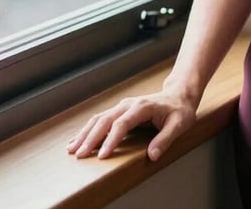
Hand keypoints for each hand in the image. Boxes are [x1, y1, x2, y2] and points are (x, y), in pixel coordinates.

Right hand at [66, 88, 197, 161]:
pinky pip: (101, 119)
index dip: (111, 140)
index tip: (101, 156)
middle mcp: (129, 105)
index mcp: (142, 107)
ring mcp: (123, 106)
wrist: (179, 95)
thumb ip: (165, 139)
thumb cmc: (180, 110)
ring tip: (71, 149)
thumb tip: (152, 155)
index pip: (122, 124)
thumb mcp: (179, 124)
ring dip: (85, 133)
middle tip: (79, 155)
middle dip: (90, 138)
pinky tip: (77, 140)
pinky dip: (88, 129)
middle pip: (105, 120)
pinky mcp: (120, 110)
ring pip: (99, 118)